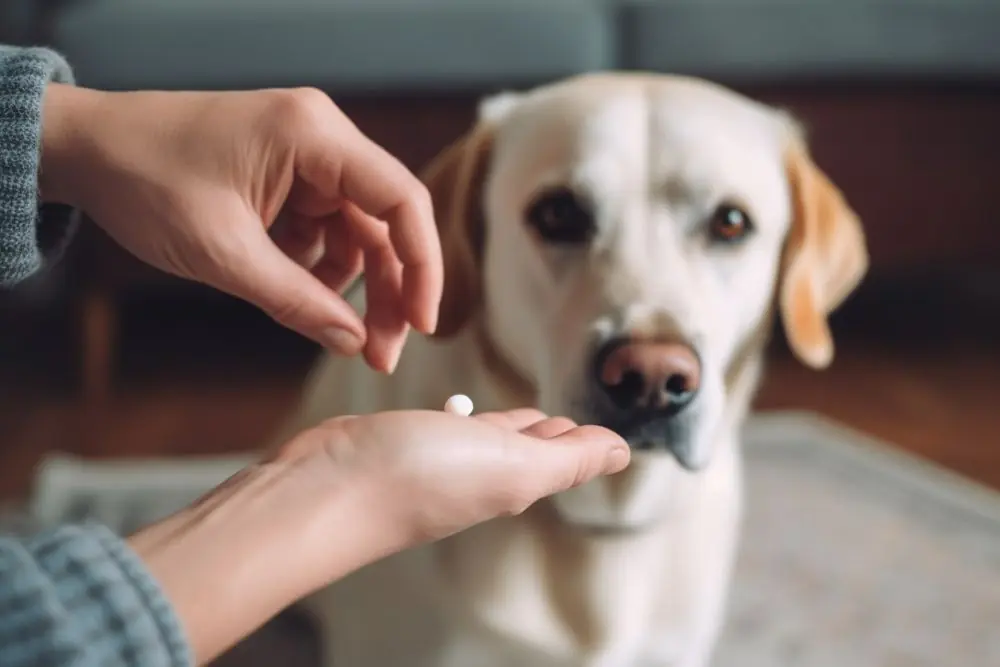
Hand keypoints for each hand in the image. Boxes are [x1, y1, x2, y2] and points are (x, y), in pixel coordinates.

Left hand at [39, 84, 441, 371]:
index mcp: (313, 135)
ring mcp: (306, 159)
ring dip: (358, 288)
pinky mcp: (289, 179)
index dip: (424, 266)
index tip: (424, 323)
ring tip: (350, 339)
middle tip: (384, 354)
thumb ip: (295, 301)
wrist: (88, 150)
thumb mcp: (223, 254)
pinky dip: (322, 272)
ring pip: (359, 233)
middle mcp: (321, 139)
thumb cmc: (144, 180)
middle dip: (391, 290)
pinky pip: (326, 233)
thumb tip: (355, 343)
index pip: (401, 200)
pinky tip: (307, 301)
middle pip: (385, 223)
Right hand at [128, 409, 628, 663]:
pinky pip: (445, 428)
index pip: (561, 457)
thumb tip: (624, 452)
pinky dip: (465, 417)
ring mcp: (437, 460)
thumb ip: (567, 460)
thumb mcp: (510, 465)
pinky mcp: (401, 444)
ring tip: (535, 411)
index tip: (608, 430)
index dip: (585, 443)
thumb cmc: (416, 479)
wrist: (325, 487)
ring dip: (514, 424)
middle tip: (573, 416)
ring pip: (487, 439)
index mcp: (513, 479)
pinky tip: (463, 407)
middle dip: (553, 435)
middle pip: (527, 450)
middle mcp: (478, 473)